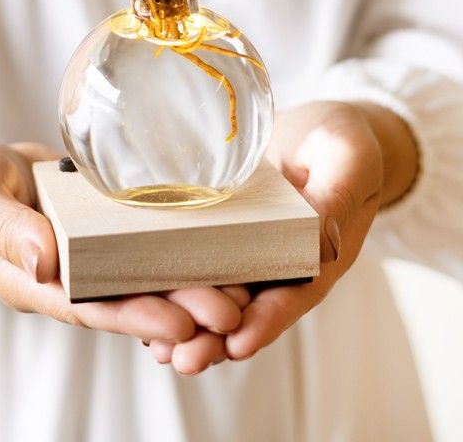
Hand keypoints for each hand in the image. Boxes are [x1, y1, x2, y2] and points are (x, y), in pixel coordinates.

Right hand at [0, 140, 247, 343]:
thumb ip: (3, 228)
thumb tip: (45, 261)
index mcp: (31, 280)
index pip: (87, 307)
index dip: (133, 318)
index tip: (179, 325)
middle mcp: (64, 274)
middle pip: (126, 298)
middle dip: (177, 308)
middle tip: (232, 314)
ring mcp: (83, 252)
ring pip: (139, 275)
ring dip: (186, 283)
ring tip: (239, 289)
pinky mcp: (96, 227)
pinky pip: (137, 243)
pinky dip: (172, 248)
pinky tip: (213, 245)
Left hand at [157, 100, 416, 371]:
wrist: (316, 131)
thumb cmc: (340, 141)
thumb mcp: (348, 157)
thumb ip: (337, 193)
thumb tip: (322, 236)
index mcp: (320, 252)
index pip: (295, 293)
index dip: (268, 321)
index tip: (238, 345)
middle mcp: (282, 261)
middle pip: (251, 308)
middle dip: (217, 337)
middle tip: (183, 359)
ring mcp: (251, 250)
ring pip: (222, 295)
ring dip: (191, 325)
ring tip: (159, 349)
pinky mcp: (223, 234)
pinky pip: (200, 264)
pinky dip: (176, 288)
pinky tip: (144, 307)